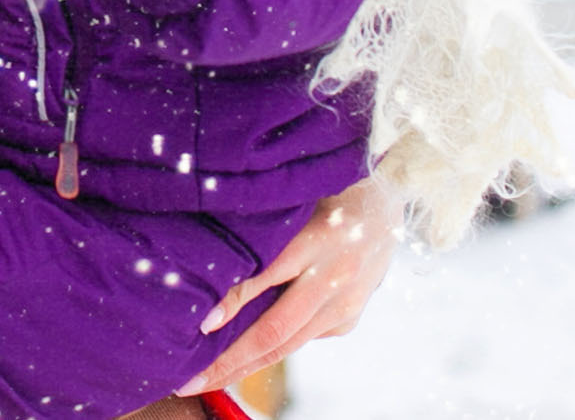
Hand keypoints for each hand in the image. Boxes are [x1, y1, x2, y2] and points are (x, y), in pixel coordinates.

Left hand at [175, 176, 401, 394]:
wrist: (385, 205)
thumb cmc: (324, 192)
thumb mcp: (293, 200)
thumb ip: (260, 230)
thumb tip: (211, 268)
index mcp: (319, 239)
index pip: (267, 277)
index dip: (234, 303)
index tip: (202, 326)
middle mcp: (334, 278)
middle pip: (276, 329)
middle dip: (230, 361)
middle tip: (189, 381)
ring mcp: (345, 304)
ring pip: (288, 345)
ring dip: (244, 367)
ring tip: (203, 382)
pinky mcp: (348, 319)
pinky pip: (302, 338)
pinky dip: (268, 351)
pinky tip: (236, 361)